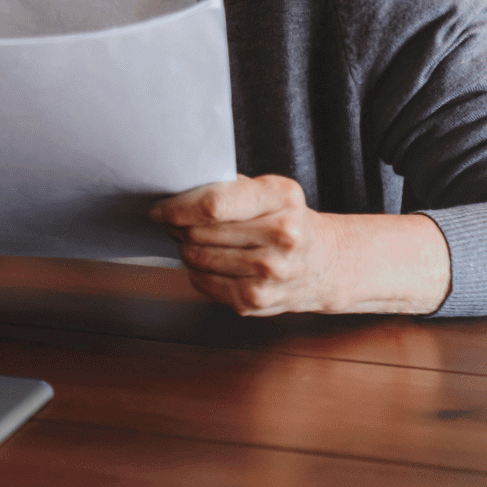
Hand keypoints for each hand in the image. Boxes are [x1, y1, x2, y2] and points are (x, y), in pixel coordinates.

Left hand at [150, 175, 451, 315]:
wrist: (325, 262)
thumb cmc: (285, 219)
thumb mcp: (266, 190)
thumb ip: (225, 187)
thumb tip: (173, 194)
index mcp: (282, 197)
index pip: (212, 205)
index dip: (176, 208)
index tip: (160, 209)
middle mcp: (282, 235)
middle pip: (198, 232)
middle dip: (178, 227)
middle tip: (175, 223)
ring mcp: (270, 272)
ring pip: (196, 258)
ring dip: (187, 249)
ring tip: (197, 241)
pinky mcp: (256, 299)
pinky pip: (202, 282)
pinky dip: (198, 272)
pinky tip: (215, 263)